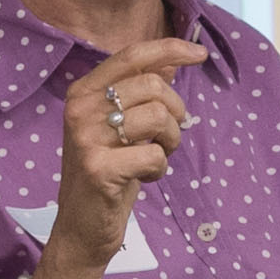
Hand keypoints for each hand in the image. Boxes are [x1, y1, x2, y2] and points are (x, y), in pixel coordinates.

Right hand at [32, 38, 206, 278]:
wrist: (81, 229)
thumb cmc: (109, 174)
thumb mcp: (125, 128)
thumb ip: (143, 92)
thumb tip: (173, 60)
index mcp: (83, 92)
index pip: (132, 54)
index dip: (170, 48)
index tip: (200, 54)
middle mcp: (79, 108)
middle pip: (153, 85)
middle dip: (175, 113)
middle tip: (167, 139)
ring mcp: (85, 137)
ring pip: (158, 117)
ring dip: (169, 142)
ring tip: (153, 159)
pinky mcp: (97, 167)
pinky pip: (154, 155)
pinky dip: (159, 169)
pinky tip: (141, 179)